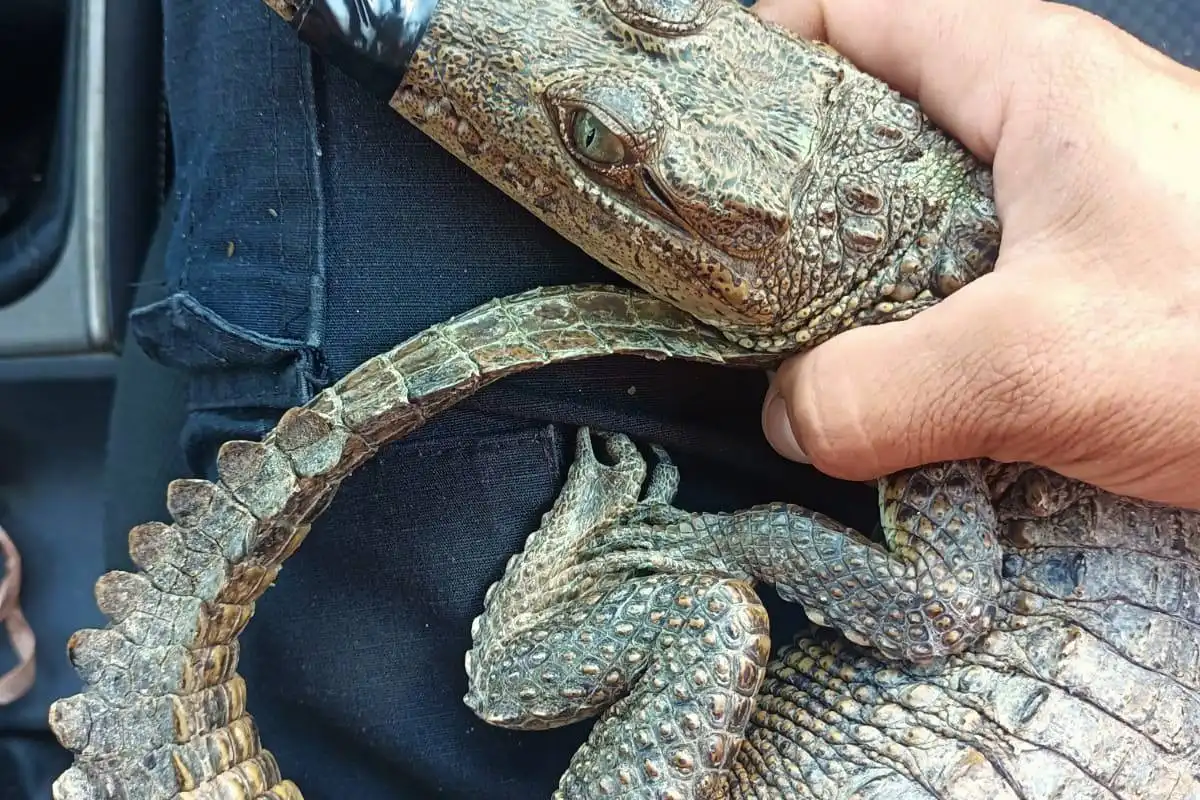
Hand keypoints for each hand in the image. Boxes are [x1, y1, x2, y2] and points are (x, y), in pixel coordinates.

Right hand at [755, 0, 1199, 509]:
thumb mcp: (1041, 362)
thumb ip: (881, 390)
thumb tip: (785, 419)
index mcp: (1024, 75)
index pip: (851, 15)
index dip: (754, 48)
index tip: (680, 118)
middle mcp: (1044, 113)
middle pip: (871, 107)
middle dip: (782, 171)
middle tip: (709, 251)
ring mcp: (1074, 191)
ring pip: (916, 198)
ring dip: (844, 257)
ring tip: (774, 324)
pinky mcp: (1097, 264)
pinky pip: (964, 266)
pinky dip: (907, 308)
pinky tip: (883, 372)